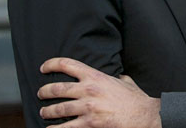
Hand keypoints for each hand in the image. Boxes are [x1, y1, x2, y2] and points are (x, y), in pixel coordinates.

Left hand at [37, 57, 160, 127]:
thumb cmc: (136, 99)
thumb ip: (116, 78)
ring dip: (47, 112)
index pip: (69, 65)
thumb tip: (116, 76)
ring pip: (58, 109)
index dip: (52, 64)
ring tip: (44, 113)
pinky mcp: (89, 124)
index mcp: (97, 77)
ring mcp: (88, 108)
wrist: (144, 115)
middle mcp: (89, 90)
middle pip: (57, 88)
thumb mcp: (126, 82)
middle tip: (40, 94)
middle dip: (44, 91)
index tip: (44, 67)